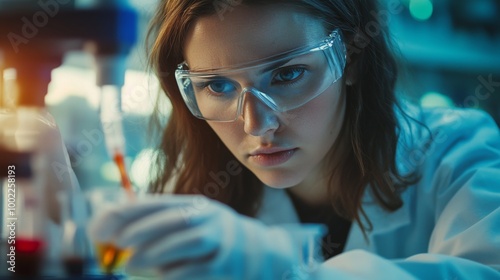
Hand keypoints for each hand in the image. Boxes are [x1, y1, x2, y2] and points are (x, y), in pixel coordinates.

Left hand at [87, 194, 325, 279]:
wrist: (260, 252)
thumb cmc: (212, 241)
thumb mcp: (188, 227)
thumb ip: (155, 230)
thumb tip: (113, 238)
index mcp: (193, 205)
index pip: (155, 203)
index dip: (126, 213)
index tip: (100, 228)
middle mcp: (209, 217)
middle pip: (172, 219)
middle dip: (139, 230)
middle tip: (113, 245)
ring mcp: (221, 240)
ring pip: (186, 242)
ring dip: (154, 253)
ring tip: (127, 266)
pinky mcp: (227, 264)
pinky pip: (199, 269)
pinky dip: (176, 273)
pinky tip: (161, 277)